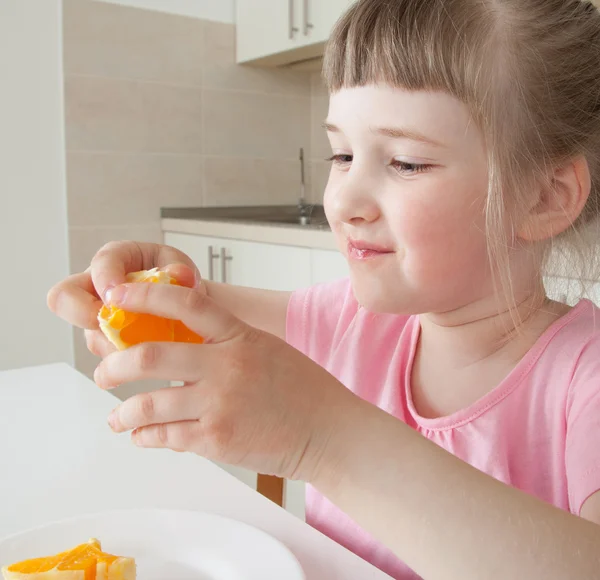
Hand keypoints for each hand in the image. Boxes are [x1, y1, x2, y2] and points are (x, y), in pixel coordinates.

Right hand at [47, 241, 199, 358]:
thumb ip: (180, 270)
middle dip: (82, 314)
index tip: (114, 292)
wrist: (186, 312)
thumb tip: (179, 275)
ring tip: (151, 343)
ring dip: (116, 343)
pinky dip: (127, 361)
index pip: (100, 262)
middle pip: (64, 298)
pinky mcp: (106, 345)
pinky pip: (106, 358)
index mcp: (118, 259)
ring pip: (91, 335)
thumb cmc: (177, 283)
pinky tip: (150, 358)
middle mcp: (98, 288)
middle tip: (110, 323)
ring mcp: (99, 319)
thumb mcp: (182, 270)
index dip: (104, 277)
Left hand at [92, 280, 360, 481]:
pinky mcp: (218, 440)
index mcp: (239, 336)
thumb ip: (227, 344)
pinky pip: (166, 436)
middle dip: (114, 365)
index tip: (116, 297)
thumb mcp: (267, 349)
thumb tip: (185, 347)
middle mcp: (226, 366)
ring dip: (123, 412)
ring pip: (148, 403)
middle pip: (149, 356)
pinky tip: (142, 436)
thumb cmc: (304, 390)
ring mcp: (220, 404)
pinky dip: (146, 437)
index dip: (144, 296)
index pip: (184, 304)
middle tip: (104, 372)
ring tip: (116, 416)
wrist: (330, 430)